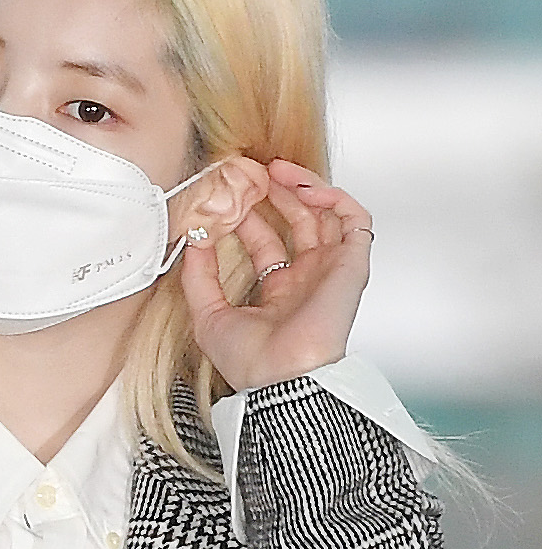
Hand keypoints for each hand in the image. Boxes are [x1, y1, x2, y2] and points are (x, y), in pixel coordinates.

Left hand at [179, 158, 372, 394]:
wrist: (279, 377)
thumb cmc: (251, 362)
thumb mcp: (208, 314)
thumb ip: (198, 277)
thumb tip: (193, 240)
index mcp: (278, 291)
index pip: (266, 242)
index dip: (250, 217)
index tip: (230, 198)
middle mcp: (307, 277)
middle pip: (297, 222)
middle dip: (276, 194)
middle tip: (253, 174)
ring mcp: (331, 268)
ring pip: (326, 214)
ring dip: (303, 188)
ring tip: (276, 171)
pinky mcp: (353, 263)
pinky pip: (355, 220)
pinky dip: (334, 198)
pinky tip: (305, 189)